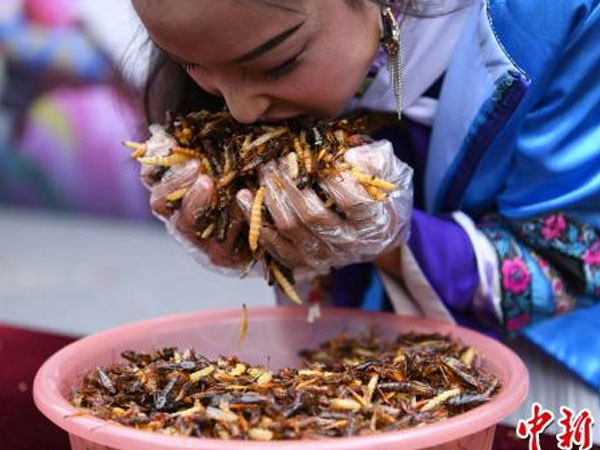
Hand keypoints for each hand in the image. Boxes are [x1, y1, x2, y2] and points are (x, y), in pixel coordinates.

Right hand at [141, 126, 251, 272]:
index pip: (151, 178)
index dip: (152, 161)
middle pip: (158, 202)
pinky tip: (243, 200)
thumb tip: (195, 124)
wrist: (260, 243)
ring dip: (195, 201)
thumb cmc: (238, 201)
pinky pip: (221, 237)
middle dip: (174, 181)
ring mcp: (195, 241)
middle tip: (195, 165)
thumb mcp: (224, 174)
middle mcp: (178, 218)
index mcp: (174, 197)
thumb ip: (210, 153)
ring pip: (184, 222)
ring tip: (208, 183)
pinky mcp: (217, 256)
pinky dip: (233, 217)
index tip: (164, 142)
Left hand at [236, 140, 412, 275]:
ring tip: (262, 173)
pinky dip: (256, 222)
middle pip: (314, 217)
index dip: (335, 180)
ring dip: (271, 200)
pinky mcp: (304, 262)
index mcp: (374, 222)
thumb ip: (376, 159)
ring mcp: (325, 256)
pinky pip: (275, 246)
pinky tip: (243, 198)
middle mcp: (349, 244)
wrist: (380, 232)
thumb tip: (351, 156)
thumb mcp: (391, 171)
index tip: (320, 158)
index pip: (354, 203)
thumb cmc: (381, 193)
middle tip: (276, 160)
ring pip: (291, 231)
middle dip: (291, 185)